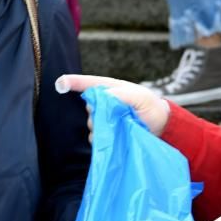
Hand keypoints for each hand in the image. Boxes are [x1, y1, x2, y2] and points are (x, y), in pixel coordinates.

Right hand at [55, 74, 170, 136]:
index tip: (60, 83)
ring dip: (102, 126)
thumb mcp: (141, 97)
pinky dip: (102, 138)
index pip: (89, 83)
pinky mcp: (105, 134)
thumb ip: (123, 94)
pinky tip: (115, 138)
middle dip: (97, 112)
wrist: (160, 127)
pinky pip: (94, 136)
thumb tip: (104, 96)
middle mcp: (104, 102)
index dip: (73, 82)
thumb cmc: (151, 107)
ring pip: (91, 122)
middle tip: (119, 116)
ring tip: (121, 127)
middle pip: (88, 106)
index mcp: (111, 88)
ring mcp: (104, 118)